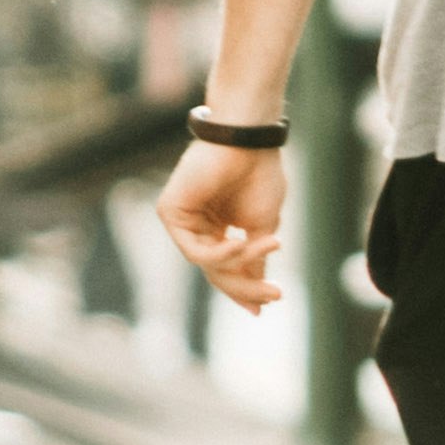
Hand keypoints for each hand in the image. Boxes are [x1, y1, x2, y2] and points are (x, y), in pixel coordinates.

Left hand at [155, 141, 287, 312]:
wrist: (248, 141)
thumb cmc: (259, 174)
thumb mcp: (262, 225)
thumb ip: (255, 258)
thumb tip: (260, 290)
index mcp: (217, 226)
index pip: (227, 267)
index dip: (247, 288)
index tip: (270, 304)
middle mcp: (198, 225)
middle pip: (217, 270)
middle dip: (246, 286)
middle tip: (274, 295)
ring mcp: (183, 220)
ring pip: (207, 264)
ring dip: (239, 265)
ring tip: (265, 251)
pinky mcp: (170, 213)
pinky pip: (194, 250)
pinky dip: (220, 254)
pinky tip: (240, 245)